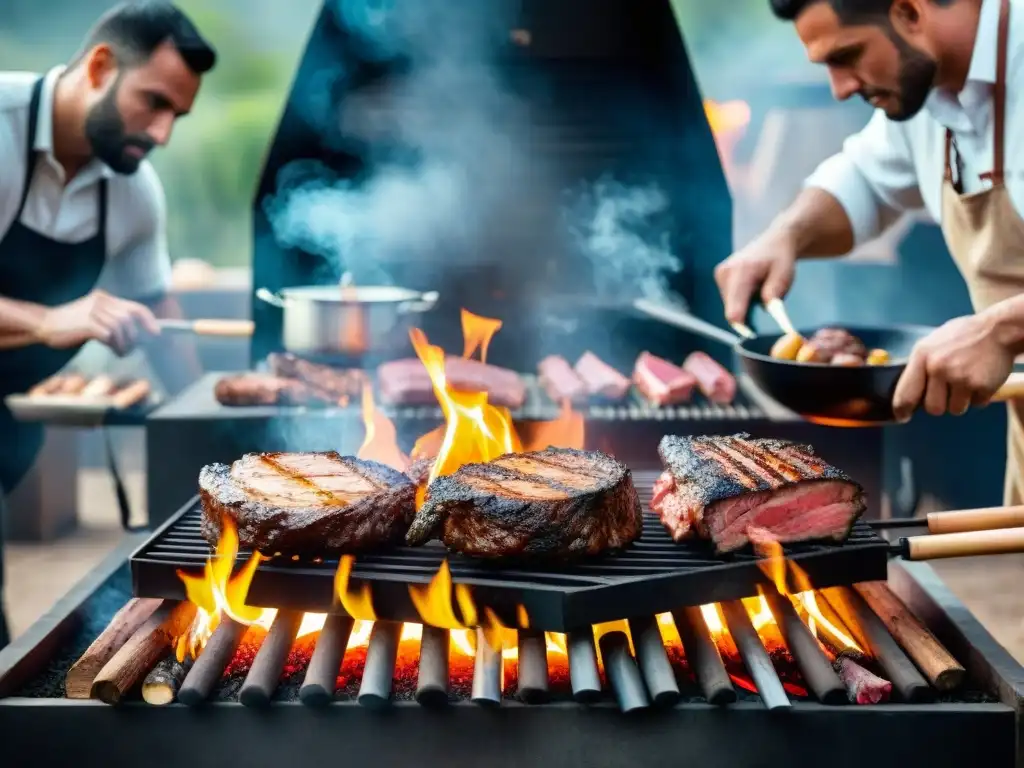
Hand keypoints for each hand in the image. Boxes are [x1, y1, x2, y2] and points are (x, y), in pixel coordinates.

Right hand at [36, 290, 159, 355]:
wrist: (44, 324)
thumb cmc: (71, 325)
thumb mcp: (94, 316)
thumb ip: (111, 320)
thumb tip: (134, 335)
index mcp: (104, 298)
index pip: (134, 307)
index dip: (148, 320)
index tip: (156, 333)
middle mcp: (101, 301)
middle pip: (129, 319)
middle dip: (134, 337)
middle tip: (130, 349)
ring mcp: (93, 311)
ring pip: (120, 328)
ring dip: (125, 343)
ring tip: (121, 352)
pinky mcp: (87, 323)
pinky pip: (109, 335)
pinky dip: (115, 345)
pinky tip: (114, 351)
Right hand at [713, 228, 797, 324]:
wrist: (774, 241)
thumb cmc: (780, 259)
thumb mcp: (784, 276)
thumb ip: (775, 294)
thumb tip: (768, 311)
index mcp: (741, 272)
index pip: (734, 309)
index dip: (743, 326)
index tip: (753, 336)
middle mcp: (725, 273)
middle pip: (732, 310)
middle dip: (747, 315)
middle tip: (764, 307)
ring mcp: (720, 275)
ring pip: (730, 306)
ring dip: (744, 307)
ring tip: (759, 293)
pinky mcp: (719, 277)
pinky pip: (729, 299)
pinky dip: (741, 301)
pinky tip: (752, 290)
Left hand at [892, 313, 1014, 421]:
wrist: (999, 329)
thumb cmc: (963, 336)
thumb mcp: (932, 343)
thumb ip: (919, 365)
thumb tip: (908, 390)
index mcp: (922, 356)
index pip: (905, 394)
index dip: (902, 410)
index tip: (903, 417)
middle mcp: (938, 367)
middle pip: (932, 409)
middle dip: (941, 404)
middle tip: (949, 390)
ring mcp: (960, 377)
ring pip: (955, 409)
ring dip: (962, 400)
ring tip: (967, 380)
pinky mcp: (982, 385)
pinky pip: (977, 404)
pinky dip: (979, 396)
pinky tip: (981, 378)